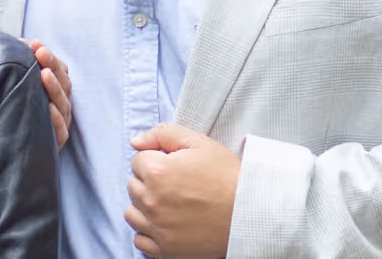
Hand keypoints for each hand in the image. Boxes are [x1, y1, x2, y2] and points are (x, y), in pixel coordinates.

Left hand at [27, 39, 72, 148]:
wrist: (14, 156)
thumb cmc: (16, 116)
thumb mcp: (18, 91)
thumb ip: (20, 71)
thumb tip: (16, 45)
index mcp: (54, 92)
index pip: (58, 70)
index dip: (48, 56)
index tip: (34, 43)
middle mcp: (60, 106)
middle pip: (62, 82)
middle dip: (52, 64)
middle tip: (40, 52)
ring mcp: (61, 124)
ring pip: (63, 103)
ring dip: (54, 87)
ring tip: (44, 74)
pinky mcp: (57, 143)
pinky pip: (60, 131)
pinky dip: (55, 119)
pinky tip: (48, 108)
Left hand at [126, 123, 237, 257]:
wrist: (250, 212)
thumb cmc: (227, 177)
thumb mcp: (199, 143)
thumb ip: (163, 134)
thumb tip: (135, 141)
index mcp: (157, 172)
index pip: (137, 161)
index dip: (157, 160)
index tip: (175, 167)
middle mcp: (152, 202)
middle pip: (133, 186)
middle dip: (149, 182)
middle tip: (176, 184)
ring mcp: (157, 228)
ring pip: (132, 213)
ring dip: (145, 206)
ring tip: (170, 203)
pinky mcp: (164, 249)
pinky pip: (140, 240)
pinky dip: (149, 232)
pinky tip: (166, 224)